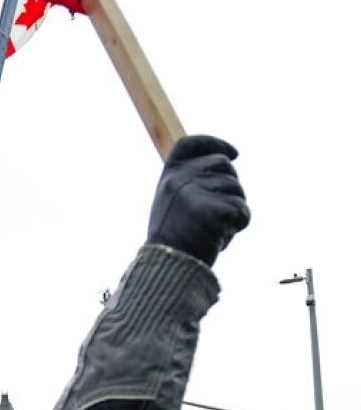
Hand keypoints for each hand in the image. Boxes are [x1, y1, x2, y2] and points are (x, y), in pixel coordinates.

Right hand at [147, 135, 248, 265]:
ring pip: (237, 189)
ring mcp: (194, 194)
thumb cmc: (174, 238)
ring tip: (216, 228)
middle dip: (231, 186)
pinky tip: (222, 237)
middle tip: (219, 212)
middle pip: (224, 165)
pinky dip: (240, 224)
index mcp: (168, 176)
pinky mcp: (212, 211)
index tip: (235, 153)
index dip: (214, 143)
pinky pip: (242, 210)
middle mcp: (179, 179)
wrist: (168, 266)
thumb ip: (190, 183)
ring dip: (235, 209)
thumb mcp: (173, 203)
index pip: (190, 144)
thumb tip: (223, 162)